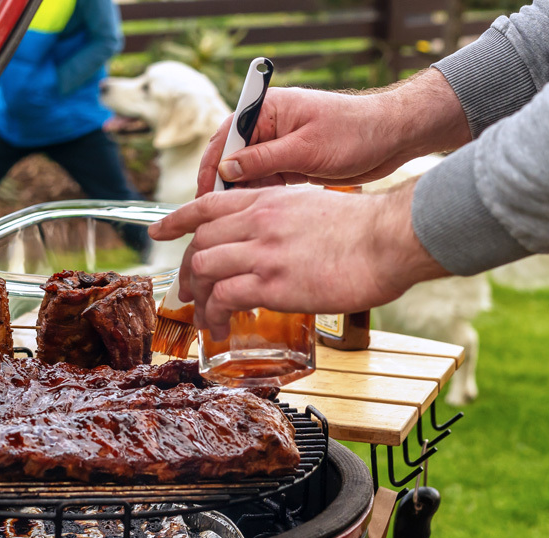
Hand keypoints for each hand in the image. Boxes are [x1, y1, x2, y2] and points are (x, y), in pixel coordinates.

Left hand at [150, 182, 448, 339]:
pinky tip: (219, 326)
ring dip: (197, 297)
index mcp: (268, 200)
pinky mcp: (272, 283)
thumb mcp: (315, 206)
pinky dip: (213, 314)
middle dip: (187, 271)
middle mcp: (257, 221)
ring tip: (205, 317)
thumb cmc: (367, 227)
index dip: (177, 220)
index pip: (207, 205)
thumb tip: (280, 238)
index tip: (158, 232)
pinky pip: (223, 297)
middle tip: (189, 292)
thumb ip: (287, 218)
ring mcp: (262, 251)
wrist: (390, 238)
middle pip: (199, 243)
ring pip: (203, 269)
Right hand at [196, 70, 470, 196]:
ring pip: (247, 176)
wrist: (392, 138)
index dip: (211, 170)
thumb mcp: (306, 147)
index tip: (205, 199)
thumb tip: (225, 169)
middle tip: (215, 221)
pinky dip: (261, 200)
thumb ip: (263, 158)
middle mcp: (268, 126)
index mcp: (267, 109)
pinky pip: (266, 184)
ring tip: (234, 226)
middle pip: (231, 159)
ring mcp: (279, 147)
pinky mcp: (291, 165)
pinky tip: (257, 221)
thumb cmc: (355, 132)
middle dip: (223, 188)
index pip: (225, 139)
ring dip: (241, 198)